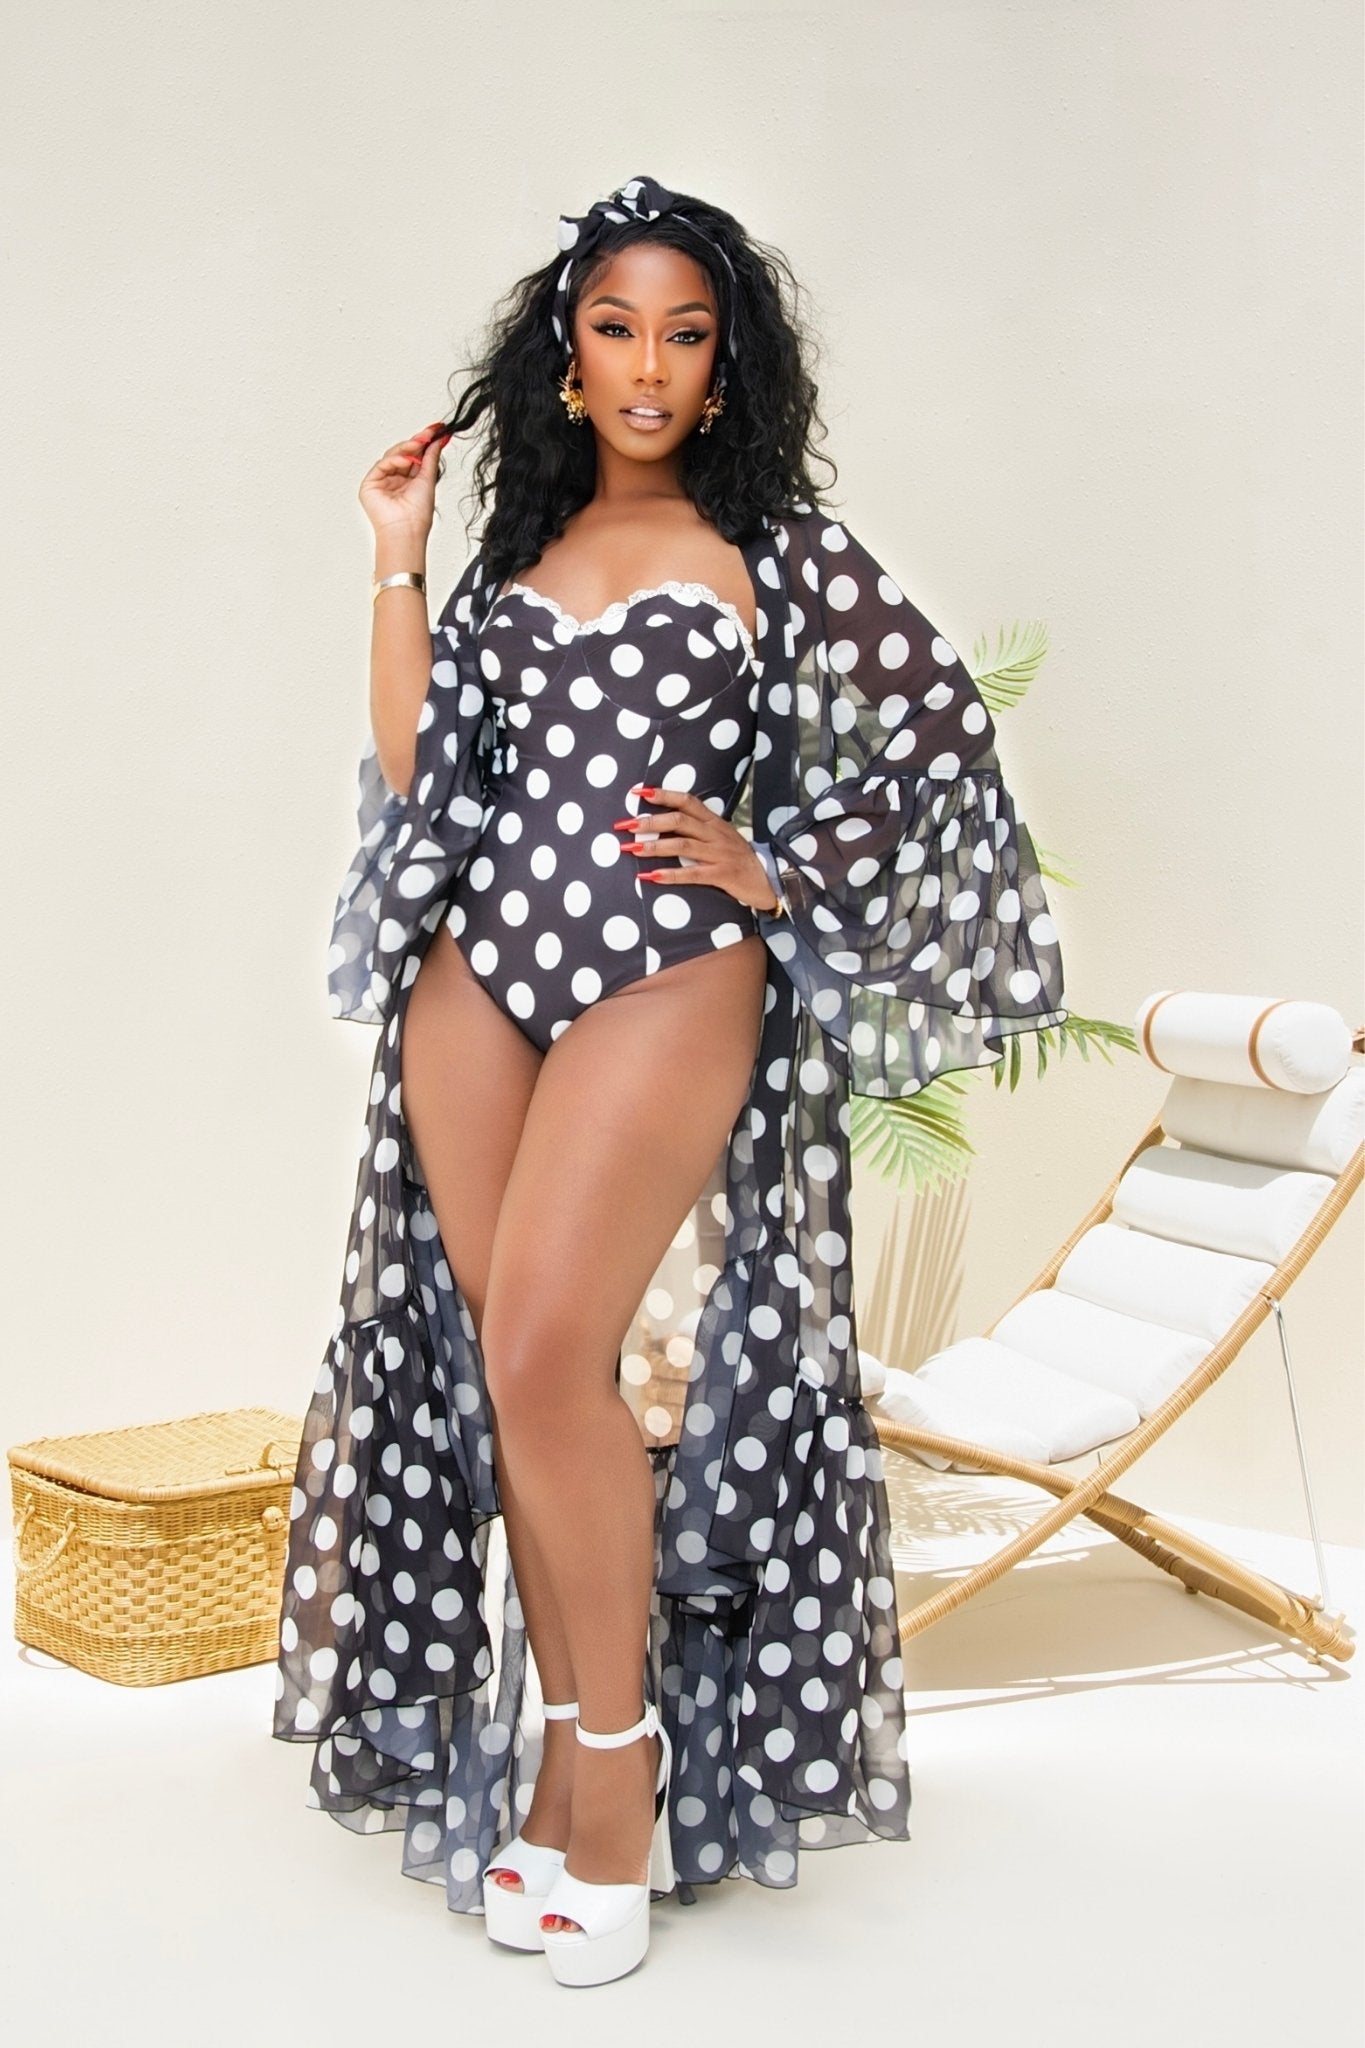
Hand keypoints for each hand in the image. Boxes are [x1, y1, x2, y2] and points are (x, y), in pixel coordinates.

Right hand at [358, 421, 453, 540]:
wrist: (406, 530)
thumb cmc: (417, 515)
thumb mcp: (428, 479)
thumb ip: (431, 458)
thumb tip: (439, 440)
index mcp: (409, 481)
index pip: (415, 456)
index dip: (424, 442)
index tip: (436, 429)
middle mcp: (394, 480)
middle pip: (403, 453)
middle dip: (416, 442)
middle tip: (429, 433)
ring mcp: (382, 481)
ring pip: (392, 455)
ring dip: (407, 448)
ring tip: (420, 444)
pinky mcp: (370, 484)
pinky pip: (382, 464)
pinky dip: (395, 459)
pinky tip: (407, 460)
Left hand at [614, 787, 781, 912]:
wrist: (769, 881)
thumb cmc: (738, 860)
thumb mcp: (721, 838)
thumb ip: (698, 830)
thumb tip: (665, 823)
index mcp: (714, 822)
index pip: (687, 800)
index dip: (662, 794)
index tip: (637, 792)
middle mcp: (716, 834)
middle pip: (679, 820)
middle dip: (649, 821)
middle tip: (624, 825)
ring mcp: (720, 853)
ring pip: (682, 845)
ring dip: (654, 846)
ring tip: (630, 849)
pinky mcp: (723, 875)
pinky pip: (693, 874)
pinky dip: (670, 875)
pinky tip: (650, 876)